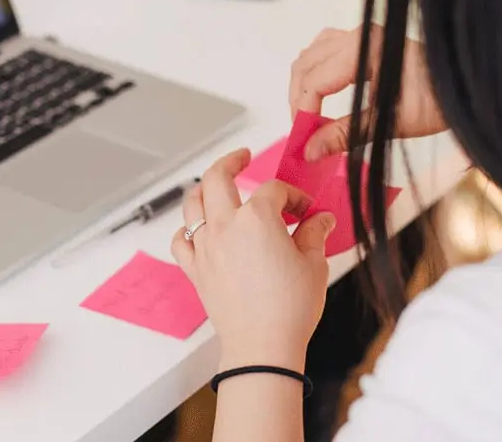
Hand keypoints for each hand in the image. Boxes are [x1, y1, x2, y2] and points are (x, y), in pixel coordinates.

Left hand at [171, 149, 335, 371]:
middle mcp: (225, 226)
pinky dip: (186, 230)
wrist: (262, 346)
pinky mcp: (195, 270)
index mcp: (257, 218)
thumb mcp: (314, 264)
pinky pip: (180, 240)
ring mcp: (205, 247)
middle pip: (217, 177)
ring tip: (216, 185)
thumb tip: (321, 219)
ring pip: (192, 203)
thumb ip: (314, 233)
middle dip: (231, 161)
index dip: (293, 195)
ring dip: (204, 188)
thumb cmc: (290, 308)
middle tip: (242, 156)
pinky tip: (197, 230)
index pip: (274, 190)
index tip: (305, 210)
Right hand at [289, 24, 447, 160]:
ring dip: (304, 85)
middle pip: (306, 65)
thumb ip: (345, 135)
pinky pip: (325, 50)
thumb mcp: (389, 124)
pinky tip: (321, 95)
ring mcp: (362, 34)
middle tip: (303, 134)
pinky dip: (315, 72)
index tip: (302, 141)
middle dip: (298, 101)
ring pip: (311, 55)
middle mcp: (360, 34)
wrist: (466, 87)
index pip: (315, 80)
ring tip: (309, 118)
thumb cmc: (437, 103)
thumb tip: (309, 151)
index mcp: (366, 48)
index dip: (303, 112)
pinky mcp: (365, 40)